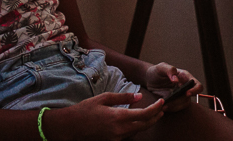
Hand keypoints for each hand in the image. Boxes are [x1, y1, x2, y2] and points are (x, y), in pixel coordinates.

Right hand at [44, 92, 162, 140]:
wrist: (70, 127)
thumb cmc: (85, 110)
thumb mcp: (104, 98)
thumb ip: (123, 98)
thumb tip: (139, 96)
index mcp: (118, 117)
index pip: (144, 115)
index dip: (155, 108)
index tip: (162, 102)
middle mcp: (119, 130)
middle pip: (144, 125)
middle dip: (155, 117)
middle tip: (162, 109)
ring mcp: (116, 138)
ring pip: (137, 131)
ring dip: (147, 123)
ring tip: (153, 114)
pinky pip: (129, 134)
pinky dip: (136, 127)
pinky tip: (137, 120)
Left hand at [144, 62, 202, 111]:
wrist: (149, 79)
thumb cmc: (157, 71)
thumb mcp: (161, 67)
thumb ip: (169, 70)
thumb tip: (176, 80)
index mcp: (185, 77)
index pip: (197, 85)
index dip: (195, 90)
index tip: (187, 93)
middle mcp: (185, 87)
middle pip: (190, 97)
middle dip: (180, 101)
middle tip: (169, 102)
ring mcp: (180, 95)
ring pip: (184, 104)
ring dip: (175, 106)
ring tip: (164, 106)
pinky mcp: (174, 102)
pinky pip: (177, 108)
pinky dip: (171, 108)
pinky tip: (163, 107)